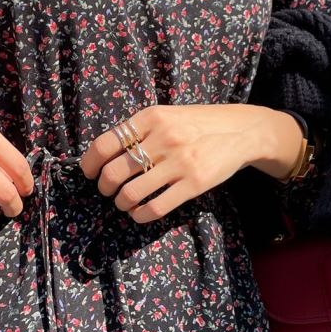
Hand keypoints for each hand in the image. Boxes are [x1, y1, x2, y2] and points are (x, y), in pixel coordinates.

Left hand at [81, 101, 304, 225]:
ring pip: (131, 194)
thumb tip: (104, 155)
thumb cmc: (197, 125)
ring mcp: (179, 162)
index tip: (90, 173)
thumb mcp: (167, 115)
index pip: (105, 144)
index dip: (90, 163)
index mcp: (151, 117)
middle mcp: (163, 138)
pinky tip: (139, 213)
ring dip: (121, 204)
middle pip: (113, 173)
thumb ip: (139, 130)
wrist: (240, 130)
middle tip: (108, 191)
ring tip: (124, 203)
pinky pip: (155, 208)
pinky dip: (140, 215)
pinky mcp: (193, 184)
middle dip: (104, 188)